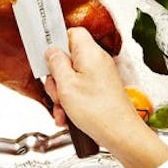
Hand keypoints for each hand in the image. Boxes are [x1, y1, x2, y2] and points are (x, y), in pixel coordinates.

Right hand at [45, 28, 167, 167]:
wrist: (120, 134)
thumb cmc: (98, 111)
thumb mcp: (66, 85)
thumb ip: (56, 64)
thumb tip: (51, 52)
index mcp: (90, 53)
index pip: (71, 33)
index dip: (56, 44)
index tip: (46, 58)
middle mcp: (97, 61)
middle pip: (68, 59)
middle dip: (56, 78)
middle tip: (57, 91)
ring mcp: (100, 77)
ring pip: (71, 79)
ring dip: (62, 95)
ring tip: (63, 109)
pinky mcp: (101, 91)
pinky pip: (79, 91)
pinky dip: (71, 104)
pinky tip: (67, 117)